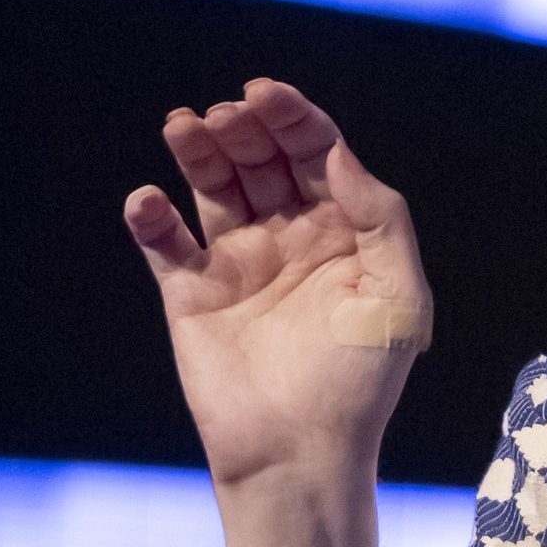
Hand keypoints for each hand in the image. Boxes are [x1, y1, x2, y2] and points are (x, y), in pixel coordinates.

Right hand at [123, 79, 429, 487]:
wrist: (300, 453)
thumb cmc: (360, 382)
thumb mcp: (398, 298)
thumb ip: (381, 219)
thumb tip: (340, 154)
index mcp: (344, 230)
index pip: (317, 153)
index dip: (293, 116)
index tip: (264, 93)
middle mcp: (291, 235)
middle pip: (262, 158)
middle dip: (245, 128)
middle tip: (226, 116)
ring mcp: (238, 261)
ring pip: (213, 186)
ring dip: (197, 150)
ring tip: (185, 126)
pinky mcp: (190, 293)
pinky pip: (165, 241)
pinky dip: (151, 216)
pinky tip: (148, 200)